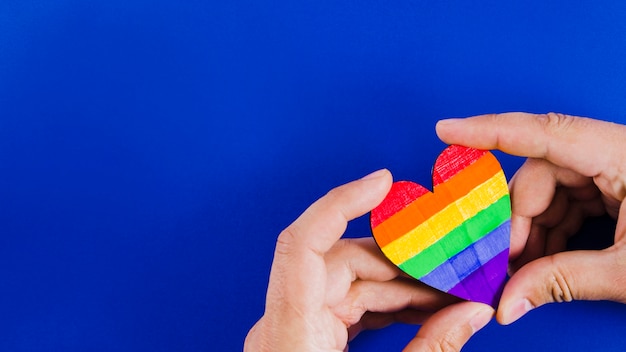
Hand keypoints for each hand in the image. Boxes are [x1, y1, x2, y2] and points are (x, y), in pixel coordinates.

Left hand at [244, 169, 493, 350]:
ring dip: (398, 284)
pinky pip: (344, 306)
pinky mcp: (303, 338)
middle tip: (454, 266)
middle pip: (339, 263)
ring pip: (345, 282)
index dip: (340, 203)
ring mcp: (290, 329)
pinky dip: (383, 304)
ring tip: (448, 292)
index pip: (301, 245)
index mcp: (288, 334)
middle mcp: (281, 322)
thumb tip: (473, 310)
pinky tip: (422, 310)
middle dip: (401, 262)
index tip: (383, 182)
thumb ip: (432, 351)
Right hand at [436, 112, 625, 324]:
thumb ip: (561, 281)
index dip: (489, 131)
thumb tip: (506, 303)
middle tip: (503, 262)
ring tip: (526, 271)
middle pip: (543, 173)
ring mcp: (620, 171)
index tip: (446, 130)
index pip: (543, 133)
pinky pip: (572, 203)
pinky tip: (547, 261)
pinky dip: (555, 232)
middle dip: (518, 219)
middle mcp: (618, 154)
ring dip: (535, 231)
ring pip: (554, 191)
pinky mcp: (621, 189)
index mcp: (625, 155)